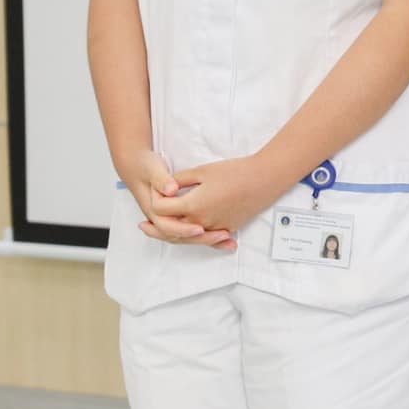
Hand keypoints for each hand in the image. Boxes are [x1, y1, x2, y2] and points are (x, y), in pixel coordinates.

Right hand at [118, 151, 234, 249]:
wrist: (136, 165)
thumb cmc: (145, 167)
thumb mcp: (153, 169)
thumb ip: (162, 180)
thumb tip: (171, 190)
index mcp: (152, 209)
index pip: (167, 225)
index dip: (183, 228)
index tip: (200, 229)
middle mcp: (160, 218)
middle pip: (180, 236)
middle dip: (201, 238)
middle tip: (223, 235)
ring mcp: (169, 219)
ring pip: (187, 237)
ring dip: (207, 240)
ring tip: (228, 241)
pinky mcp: (178, 216)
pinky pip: (192, 232)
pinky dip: (208, 236)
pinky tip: (227, 239)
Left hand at [151, 155, 286, 242]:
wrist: (265, 179)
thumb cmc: (235, 171)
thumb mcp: (203, 170)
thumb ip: (180, 180)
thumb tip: (166, 188)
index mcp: (192, 205)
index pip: (162, 209)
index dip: (156, 202)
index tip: (153, 196)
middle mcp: (201, 221)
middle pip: (170, 230)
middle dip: (156, 228)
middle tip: (143, 227)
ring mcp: (215, 227)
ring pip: (187, 237)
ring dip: (173, 235)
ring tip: (161, 233)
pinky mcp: (227, 228)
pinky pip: (206, 237)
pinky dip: (195, 238)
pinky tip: (190, 235)